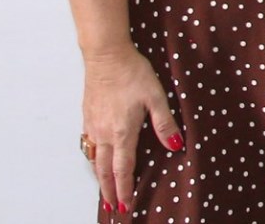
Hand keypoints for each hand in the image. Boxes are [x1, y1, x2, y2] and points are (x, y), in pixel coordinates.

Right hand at [82, 43, 181, 214]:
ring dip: (100, 178)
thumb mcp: (156, 96)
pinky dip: (93, 160)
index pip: (123, 169)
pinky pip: (89, 145)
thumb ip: (165, 124)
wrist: (106, 56)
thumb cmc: (133, 73)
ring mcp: (93, 126)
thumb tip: (176, 146)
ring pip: (94, 159)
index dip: (125, 189)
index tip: (126, 205)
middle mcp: (105, 133)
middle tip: (114, 207)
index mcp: (123, 132)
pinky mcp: (87, 117)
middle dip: (110, 191)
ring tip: (105, 189)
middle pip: (104, 170)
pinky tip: (97, 159)